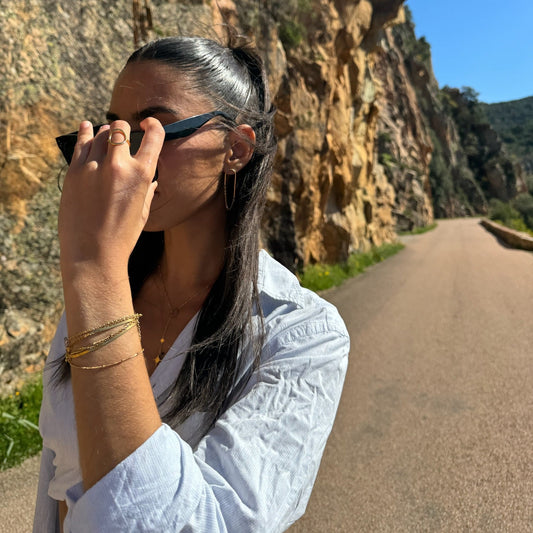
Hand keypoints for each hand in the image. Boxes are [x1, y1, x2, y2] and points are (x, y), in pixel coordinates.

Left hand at [58, 118, 163, 275]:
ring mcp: (93, 167)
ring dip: (105, 133)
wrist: (93, 253)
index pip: (154, 136)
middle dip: (123, 129)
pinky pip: (80, 144)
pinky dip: (85, 133)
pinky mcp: (74, 172)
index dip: (154, 125)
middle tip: (123, 134)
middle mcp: (118, 165)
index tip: (149, 124)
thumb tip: (152, 179)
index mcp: (142, 175)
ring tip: (105, 134)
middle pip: (120, 128)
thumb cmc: (123, 236)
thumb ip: (147, 190)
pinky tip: (86, 127)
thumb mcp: (143, 212)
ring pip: (99, 134)